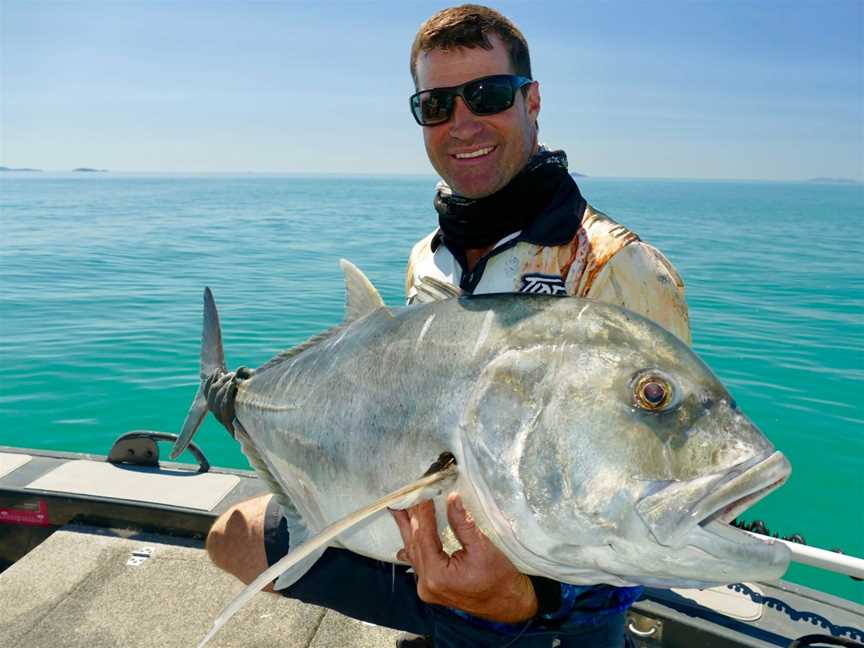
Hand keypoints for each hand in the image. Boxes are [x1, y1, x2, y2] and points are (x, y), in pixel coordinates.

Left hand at [390, 492, 537, 623]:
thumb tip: (452, 498)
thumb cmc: (500, 578)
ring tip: (399, 510)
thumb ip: (463, 523)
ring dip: (409, 530)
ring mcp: (427, 588)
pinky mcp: (432, 588)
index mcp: (437, 576)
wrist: (509, 604)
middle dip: (412, 518)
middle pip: (415, 544)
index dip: (424, 513)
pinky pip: (418, 564)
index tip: (424, 492)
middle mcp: (426, 584)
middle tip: (406, 495)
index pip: (424, 536)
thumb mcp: (483, 547)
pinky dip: (414, 547)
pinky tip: (405, 541)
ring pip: (414, 552)